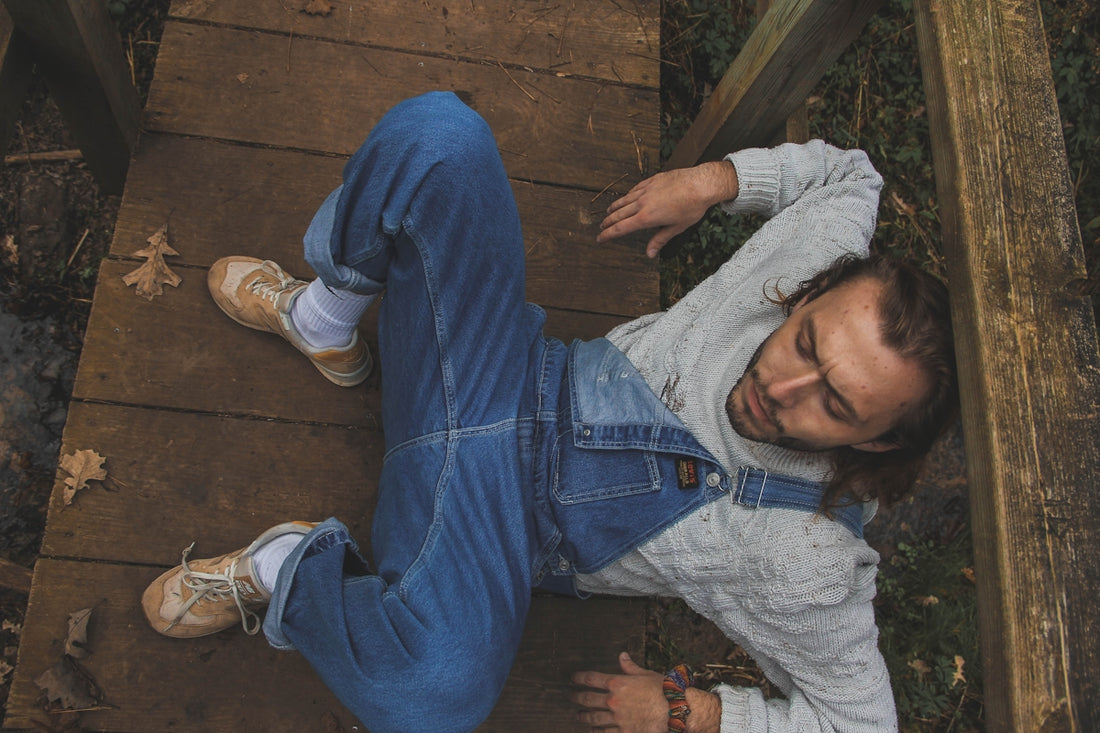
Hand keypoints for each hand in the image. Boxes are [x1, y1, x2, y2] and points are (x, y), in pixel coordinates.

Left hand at [571, 652, 666, 731]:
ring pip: (594, 718)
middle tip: (571, 697)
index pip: (592, 679)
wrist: (674, 710)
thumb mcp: (646, 674)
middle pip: (588, 699)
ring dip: (584, 717)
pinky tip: (592, 731)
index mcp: (618, 683)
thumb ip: (631, 667)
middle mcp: (614, 700)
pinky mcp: (624, 732)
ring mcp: (617, 718)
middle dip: (577, 697)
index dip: (579, 678)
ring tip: (578, 716)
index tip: (573, 678)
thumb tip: (622, 656)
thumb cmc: (663, 690)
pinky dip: (597, 732)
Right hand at [597, 160, 738, 257]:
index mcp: (647, 217)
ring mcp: (646, 190)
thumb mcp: (676, 227)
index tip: (600, 238)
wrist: (700, 184)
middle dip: (608, 222)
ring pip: (625, 200)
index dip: (608, 234)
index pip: (621, 228)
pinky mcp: (652, 180)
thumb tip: (649, 254)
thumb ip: (660, 240)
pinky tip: (627, 197)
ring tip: (609, 212)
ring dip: (615, 207)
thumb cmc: (692, 207)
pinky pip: (635, 189)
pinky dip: (628, 195)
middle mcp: (642, 203)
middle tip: (600, 227)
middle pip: (619, 214)